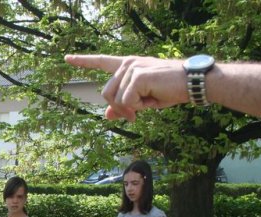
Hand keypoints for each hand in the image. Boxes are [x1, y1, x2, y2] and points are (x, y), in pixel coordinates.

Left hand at [64, 55, 187, 121]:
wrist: (193, 83)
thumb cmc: (170, 90)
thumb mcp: (143, 101)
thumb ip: (123, 106)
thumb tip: (107, 115)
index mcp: (128, 66)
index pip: (102, 62)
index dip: (83, 61)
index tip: (67, 58)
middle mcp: (128, 64)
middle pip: (106, 94)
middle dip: (120, 108)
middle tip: (136, 115)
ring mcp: (132, 68)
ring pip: (116, 99)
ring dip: (132, 108)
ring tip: (150, 100)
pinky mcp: (138, 75)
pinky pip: (127, 101)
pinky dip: (139, 106)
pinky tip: (154, 97)